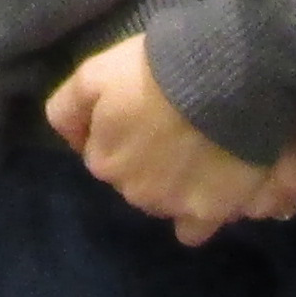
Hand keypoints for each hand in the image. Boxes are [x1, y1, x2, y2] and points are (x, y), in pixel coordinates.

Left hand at [45, 36, 295, 246]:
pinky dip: (210, 212)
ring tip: (209, 153)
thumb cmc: (159, 68)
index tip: (149, 113)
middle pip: (141, 183)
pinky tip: (223, 188)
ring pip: (172, 204)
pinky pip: (201, 228)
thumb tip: (72, 139)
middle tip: (181, 129)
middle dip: (155, 164)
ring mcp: (177, 207)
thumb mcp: (96, 74)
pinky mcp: (215, 212)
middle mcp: (136, 193)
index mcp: (105, 161)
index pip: (106, 157)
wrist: (226, 75)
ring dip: (183, 186)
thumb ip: (69, 109)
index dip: (127, 134)